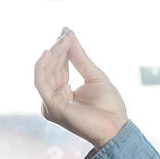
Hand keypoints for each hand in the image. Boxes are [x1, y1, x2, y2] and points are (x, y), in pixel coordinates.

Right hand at [34, 27, 127, 149]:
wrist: (117, 127)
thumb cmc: (109, 107)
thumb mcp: (94, 76)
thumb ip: (80, 58)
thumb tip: (69, 36)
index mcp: (63, 92)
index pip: (58, 66)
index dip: (61, 49)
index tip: (67, 31)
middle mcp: (54, 98)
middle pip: (51, 68)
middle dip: (58, 49)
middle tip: (67, 33)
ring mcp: (51, 104)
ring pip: (44, 72)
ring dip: (54, 53)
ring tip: (64, 39)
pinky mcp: (52, 107)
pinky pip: (42, 82)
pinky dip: (44, 66)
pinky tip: (50, 52)